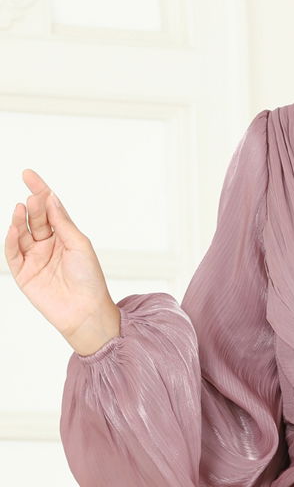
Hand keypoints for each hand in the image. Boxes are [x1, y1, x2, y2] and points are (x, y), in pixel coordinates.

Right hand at [5, 167, 119, 352]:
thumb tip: (51, 198)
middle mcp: (48, 245)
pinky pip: (13, 253)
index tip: (28, 174)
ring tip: (21, 208)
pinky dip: (11, 240)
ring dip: (20, 220)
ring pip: (22, 233)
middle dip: (33, 206)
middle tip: (32, 197)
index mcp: (65, 236)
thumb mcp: (80, 245)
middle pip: (37, 218)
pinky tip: (13, 228)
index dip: (40, 190)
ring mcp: (35, 258)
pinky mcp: (24, 273)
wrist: (86, 311)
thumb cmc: (90, 279)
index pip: (50, 208)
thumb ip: (63, 222)